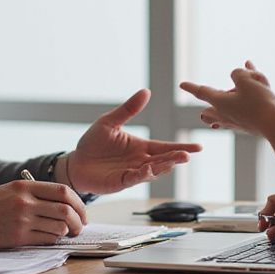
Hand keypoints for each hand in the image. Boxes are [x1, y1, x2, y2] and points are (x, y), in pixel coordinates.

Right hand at [0, 179, 86, 247]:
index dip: (78, 202)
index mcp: (25, 186)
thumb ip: (35, 192)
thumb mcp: (11, 189)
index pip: (63, 191)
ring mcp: (23, 220)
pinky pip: (47, 239)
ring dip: (66, 231)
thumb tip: (64, 202)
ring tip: (65, 233)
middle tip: (79, 226)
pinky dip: (54, 239)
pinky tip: (51, 237)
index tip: (81, 211)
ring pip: (59, 226)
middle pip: (66, 210)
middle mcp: (26, 202)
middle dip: (78, 220)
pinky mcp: (18, 237)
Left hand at [66, 89, 202, 194]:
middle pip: (163, 160)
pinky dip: (142, 174)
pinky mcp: (121, 182)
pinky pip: (135, 178)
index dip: (181, 147)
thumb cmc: (93, 142)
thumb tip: (146, 91)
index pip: (165, 147)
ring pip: (153, 171)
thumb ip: (128, 109)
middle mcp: (141, 160)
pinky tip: (149, 168)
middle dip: (176, 158)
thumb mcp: (110, 122)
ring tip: (174, 160)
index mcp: (141, 146)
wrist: (76, 161)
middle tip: (187, 155)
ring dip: (163, 166)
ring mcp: (132, 172)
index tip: (198, 148)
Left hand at [180, 61, 274, 136]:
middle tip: (202, 111)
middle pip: (211, 110)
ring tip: (244, 83)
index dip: (191, 86)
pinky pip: (249, 104)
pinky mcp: (252, 123)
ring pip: (230, 109)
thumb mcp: (245, 79)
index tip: (181, 84)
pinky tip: (261, 79)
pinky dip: (253, 92)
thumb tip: (239, 77)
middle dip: (209, 106)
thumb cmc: (258, 101)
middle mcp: (226, 114)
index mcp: (220, 103)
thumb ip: (238, 74)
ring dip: (236, 94)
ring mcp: (239, 121)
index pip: (201, 92)